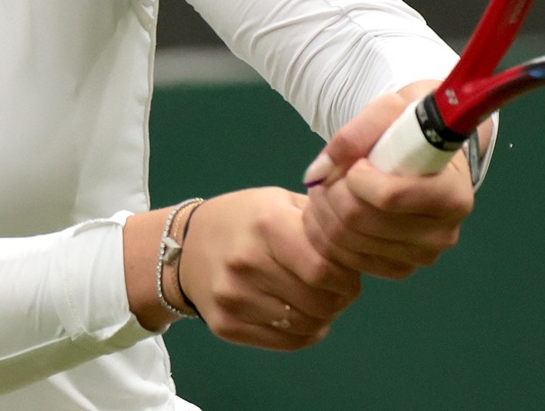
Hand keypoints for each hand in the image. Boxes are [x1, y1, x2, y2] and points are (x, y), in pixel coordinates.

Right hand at [176, 188, 361, 350]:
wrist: (184, 247)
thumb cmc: (244, 220)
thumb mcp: (279, 201)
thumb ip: (319, 219)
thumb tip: (360, 241)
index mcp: (267, 224)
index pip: (324, 269)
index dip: (347, 277)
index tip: (349, 273)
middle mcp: (246, 262)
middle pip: (318, 300)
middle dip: (340, 299)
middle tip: (338, 289)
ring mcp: (233, 297)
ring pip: (305, 325)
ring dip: (324, 317)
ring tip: (319, 300)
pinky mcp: (226, 325)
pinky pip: (285, 342)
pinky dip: (305, 333)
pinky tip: (302, 315)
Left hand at [301, 83, 481, 278]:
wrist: (428, 149)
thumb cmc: (415, 126)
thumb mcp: (393, 110)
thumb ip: (354, 135)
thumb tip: (316, 173)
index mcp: (452, 194)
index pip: (389, 197)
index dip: (356, 177)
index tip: (357, 162)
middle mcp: (443, 233)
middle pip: (360, 219)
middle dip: (332, 191)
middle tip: (329, 174)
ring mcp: (421, 256)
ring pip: (346, 240)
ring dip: (323, 211)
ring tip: (328, 187)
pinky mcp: (400, 268)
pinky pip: (346, 260)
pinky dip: (327, 234)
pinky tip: (331, 211)